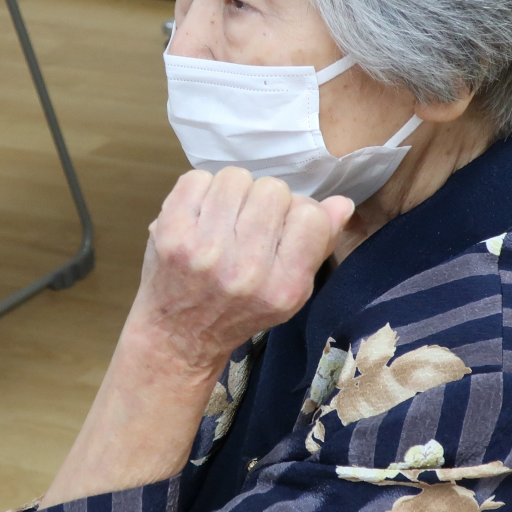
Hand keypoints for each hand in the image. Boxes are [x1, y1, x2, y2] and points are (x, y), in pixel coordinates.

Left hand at [126, 168, 354, 377]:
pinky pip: (197, 178)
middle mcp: (245, 271)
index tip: (284, 228)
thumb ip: (318, 245)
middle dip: (265, 201)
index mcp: (283, 287)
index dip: (299, 212)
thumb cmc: (240, 309)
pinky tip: (201, 216)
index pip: (310, 215)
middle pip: (273, 189)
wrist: (178, 334)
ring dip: (234, 192)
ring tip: (226, 218)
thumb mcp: (291, 292)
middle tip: (250, 225)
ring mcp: (204, 251)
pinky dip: (201, 191)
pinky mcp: (170, 234)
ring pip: (236, 178)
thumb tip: (341, 203)